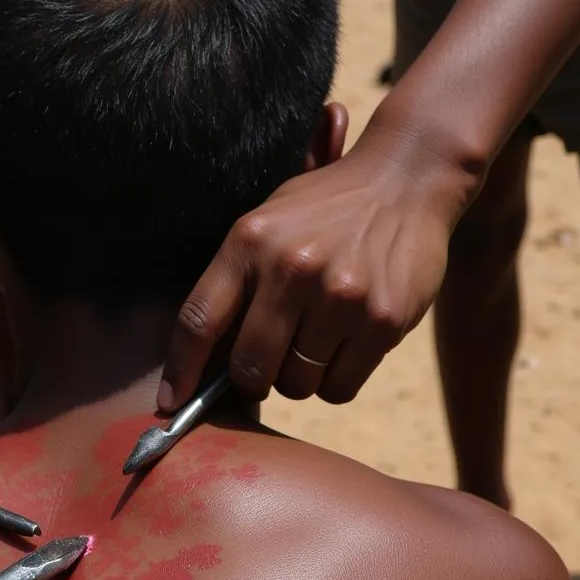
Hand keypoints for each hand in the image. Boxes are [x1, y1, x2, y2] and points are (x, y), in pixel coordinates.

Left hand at [159, 119, 457, 407]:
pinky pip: (340, 388)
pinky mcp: (383, 320)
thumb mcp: (267, 223)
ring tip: (314, 341)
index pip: (198, 321)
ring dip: (299, 379)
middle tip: (265, 367)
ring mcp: (341, 295)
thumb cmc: (324, 211)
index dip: (180, 371)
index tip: (170, 403)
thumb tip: (206, 364)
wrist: (409, 176)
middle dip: (251, 380)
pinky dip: (336, 381)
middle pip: (248, 369)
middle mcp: (292, 268)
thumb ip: (236, 283)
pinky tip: (345, 344)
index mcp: (250, 241)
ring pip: (296, 385)